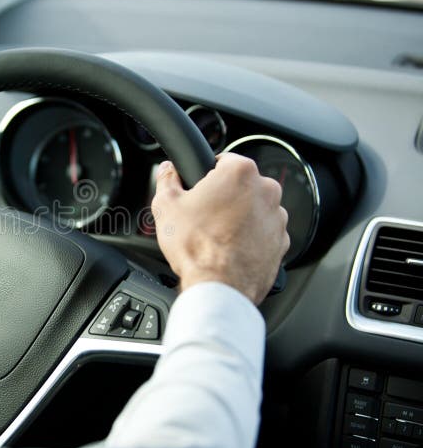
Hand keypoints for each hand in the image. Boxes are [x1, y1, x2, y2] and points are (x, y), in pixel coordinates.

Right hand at [152, 154, 289, 304]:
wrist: (219, 287)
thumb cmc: (196, 246)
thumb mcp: (166, 206)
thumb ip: (166, 180)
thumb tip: (166, 170)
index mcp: (240, 172)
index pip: (223, 160)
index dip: (205, 175)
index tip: (197, 190)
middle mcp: (266, 190)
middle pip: (241, 185)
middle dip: (224, 197)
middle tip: (203, 215)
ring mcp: (277, 218)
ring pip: (254, 209)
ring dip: (238, 217)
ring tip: (215, 235)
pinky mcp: (282, 242)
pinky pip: (263, 233)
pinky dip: (250, 238)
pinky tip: (229, 249)